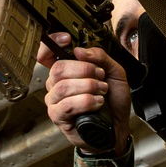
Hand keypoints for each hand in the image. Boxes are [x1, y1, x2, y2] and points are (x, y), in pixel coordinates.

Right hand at [40, 33, 131, 155]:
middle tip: (100, 76)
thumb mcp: (114, 72)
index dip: (51, 43)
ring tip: (102, 91)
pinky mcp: (58, 117)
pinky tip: (97, 103)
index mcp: (66, 71)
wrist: (118, 127)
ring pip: (62, 87)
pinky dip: (85, 101)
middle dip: (83, 69)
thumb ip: (100, 57)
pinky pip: (66, 105)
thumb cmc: (113, 102)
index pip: (47, 54)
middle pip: (58, 68)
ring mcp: (55, 101)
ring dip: (87, 86)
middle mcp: (56, 84)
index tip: (66, 39)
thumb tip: (80, 51)